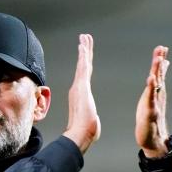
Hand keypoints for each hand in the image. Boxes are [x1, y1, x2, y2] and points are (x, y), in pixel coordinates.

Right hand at [63, 34, 100, 153]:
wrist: (80, 134)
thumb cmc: (85, 131)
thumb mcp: (90, 121)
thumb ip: (91, 117)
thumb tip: (93, 119)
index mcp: (81, 95)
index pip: (84, 75)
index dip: (85, 63)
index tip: (85, 52)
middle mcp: (78, 88)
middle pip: (83, 66)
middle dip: (84, 51)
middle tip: (84, 38)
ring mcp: (79, 86)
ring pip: (82, 64)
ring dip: (84, 49)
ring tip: (84, 37)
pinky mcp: (81, 86)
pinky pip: (82, 67)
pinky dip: (82, 56)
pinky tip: (83, 46)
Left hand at [135, 45, 170, 157]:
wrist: (154, 139)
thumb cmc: (152, 119)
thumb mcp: (153, 101)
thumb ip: (157, 89)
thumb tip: (160, 83)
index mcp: (156, 92)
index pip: (158, 73)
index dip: (160, 60)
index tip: (162, 47)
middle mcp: (157, 96)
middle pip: (158, 76)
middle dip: (159, 62)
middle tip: (162, 48)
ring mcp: (155, 103)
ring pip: (156, 85)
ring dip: (157, 72)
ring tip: (158, 60)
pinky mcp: (151, 112)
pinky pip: (151, 99)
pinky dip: (151, 89)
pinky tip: (150, 79)